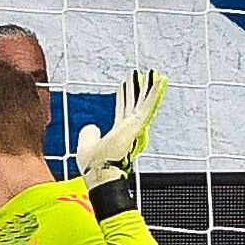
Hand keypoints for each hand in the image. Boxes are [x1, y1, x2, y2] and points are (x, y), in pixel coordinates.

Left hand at [74, 69, 167, 188]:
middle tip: (137, 74)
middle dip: (135, 89)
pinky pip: (148, 105)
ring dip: (147, 87)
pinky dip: (154, 92)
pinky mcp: (137, 124)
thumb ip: (88, 134)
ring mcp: (134, 127)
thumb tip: (92, 127)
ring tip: (151, 72)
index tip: (124, 85)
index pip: (122, 111)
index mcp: (118, 134)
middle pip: (133, 104)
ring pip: (143, 102)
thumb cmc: (93, 164)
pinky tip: (159, 79)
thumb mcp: (86, 144)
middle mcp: (128, 130)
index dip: (123, 97)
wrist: (99, 172)